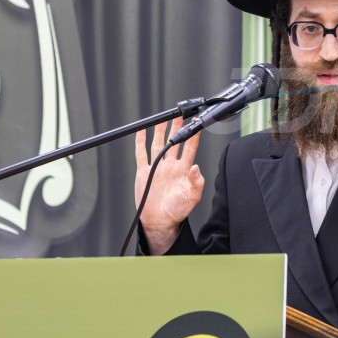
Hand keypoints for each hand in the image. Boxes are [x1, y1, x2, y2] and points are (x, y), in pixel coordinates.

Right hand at [134, 117, 204, 253]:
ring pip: (158, 144)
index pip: (190, 147)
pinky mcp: (144, 172)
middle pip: (174, 142)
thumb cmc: (177, 211)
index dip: (194, 135)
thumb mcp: (192, 197)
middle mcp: (171, 166)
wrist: (160, 221)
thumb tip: (196, 167)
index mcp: (183, 170)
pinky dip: (141, 142)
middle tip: (180, 116)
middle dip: (177, 128)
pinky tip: (142, 132)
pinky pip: (142, 153)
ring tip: (163, 119)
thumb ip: (196, 182)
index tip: (197, 124)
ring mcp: (157, 167)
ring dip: (160, 132)